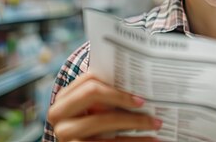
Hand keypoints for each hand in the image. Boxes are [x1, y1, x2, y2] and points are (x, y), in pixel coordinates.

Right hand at [47, 72, 161, 140]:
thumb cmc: (96, 126)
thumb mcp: (98, 109)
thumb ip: (108, 94)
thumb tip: (140, 81)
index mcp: (64, 97)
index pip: (89, 78)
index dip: (114, 82)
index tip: (138, 89)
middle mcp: (58, 114)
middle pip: (92, 93)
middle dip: (121, 96)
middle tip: (145, 102)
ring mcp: (64, 132)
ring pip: (103, 120)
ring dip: (135, 121)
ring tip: (157, 123)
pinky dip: (135, 141)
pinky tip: (152, 140)